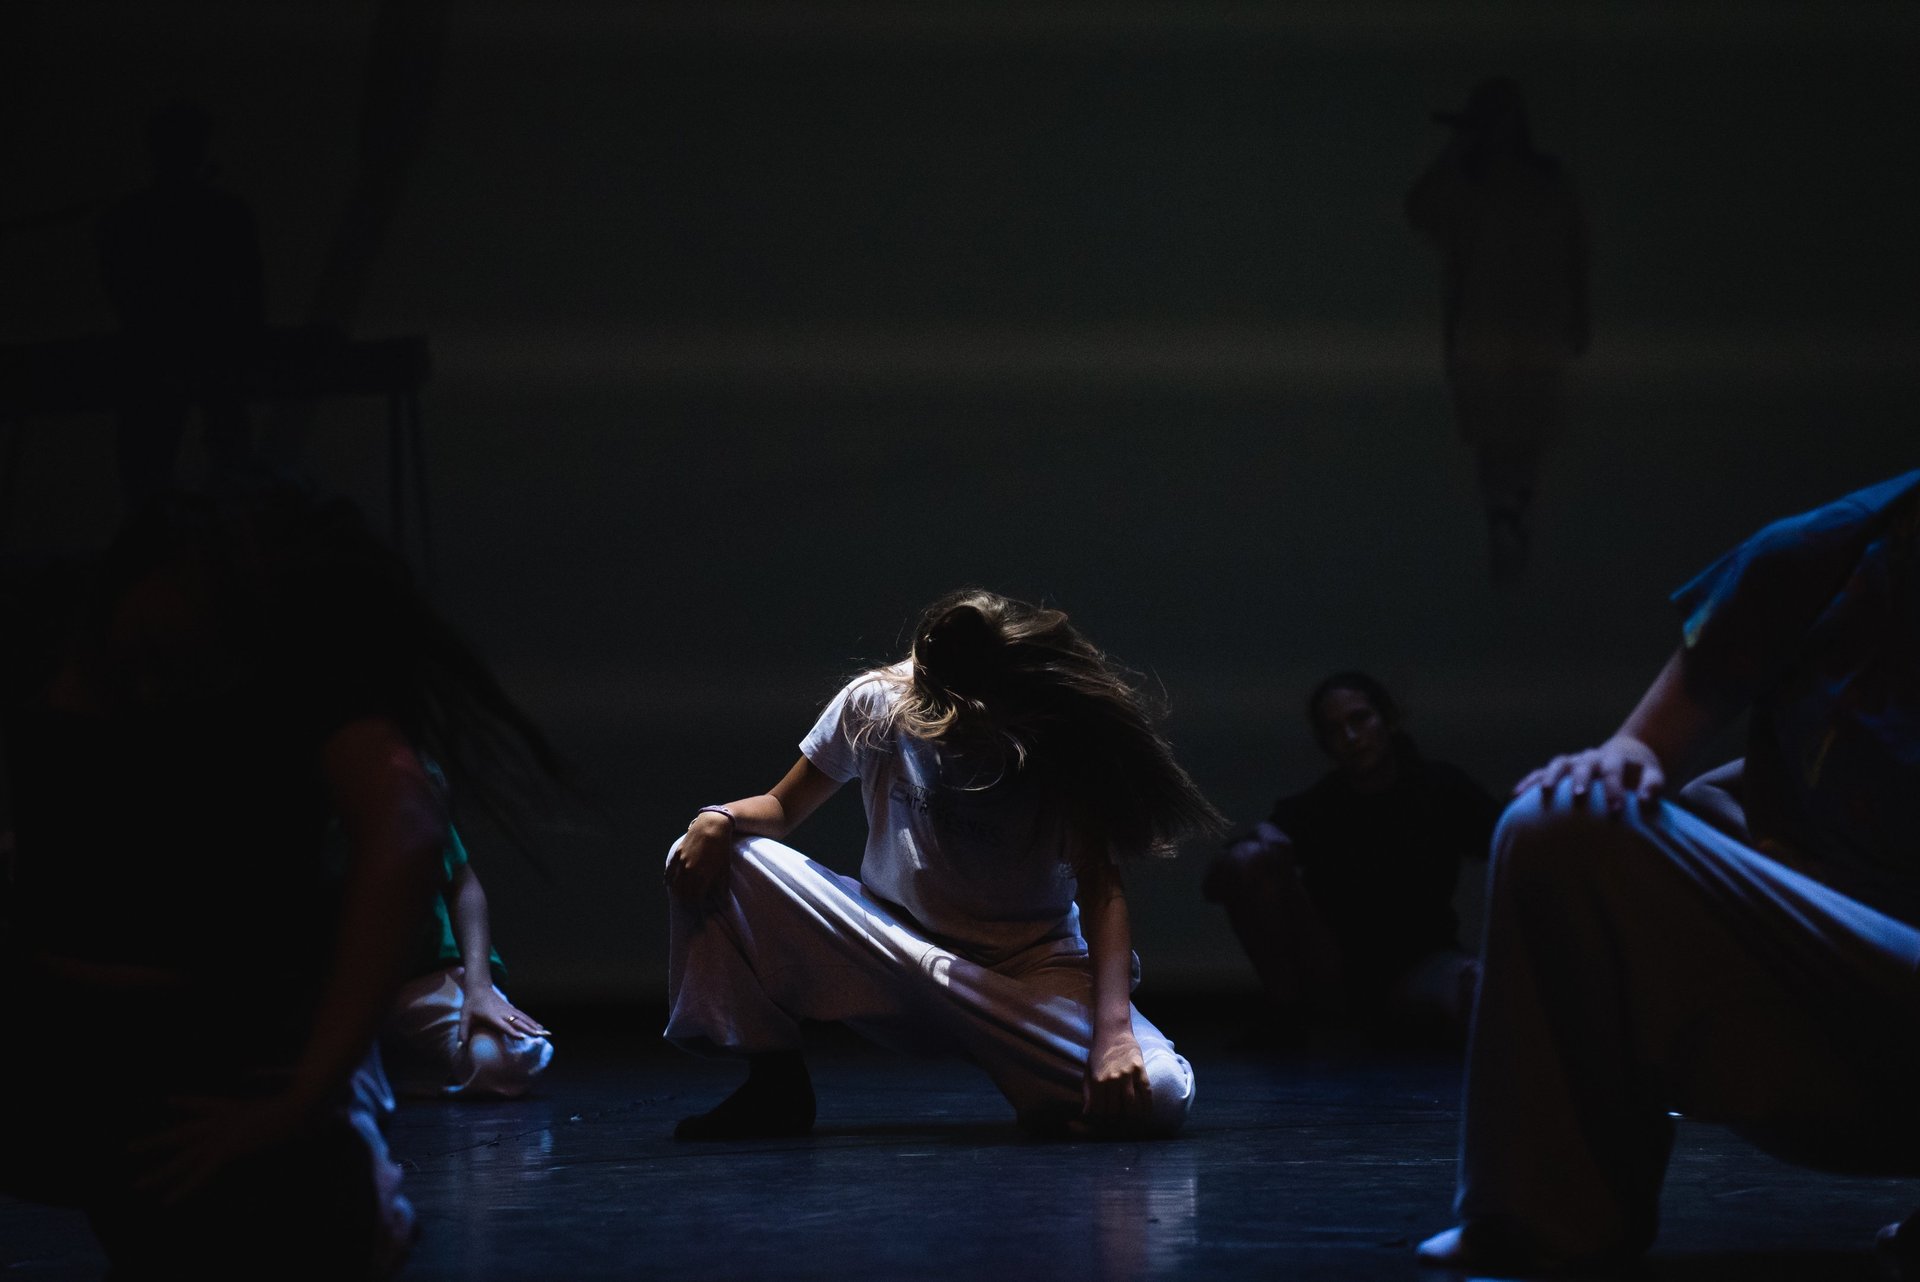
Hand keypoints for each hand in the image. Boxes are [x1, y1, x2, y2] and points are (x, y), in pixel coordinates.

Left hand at [131, 1093, 305, 1204]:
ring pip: (184, 1157)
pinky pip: (200, 1173)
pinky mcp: (227, 1150)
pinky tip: (168, 1201)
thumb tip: (291, 1103)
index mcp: (233, 1107)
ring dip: (160, 1173)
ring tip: (138, 1184)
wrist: (297, 1105)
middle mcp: (221, 1120)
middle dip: (155, 1142)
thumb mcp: (283, 1103)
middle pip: (182, 1132)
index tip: (170, 1101)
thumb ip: (278, 1101)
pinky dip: (184, 1188)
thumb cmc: (298, 1102)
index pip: (203, 1104)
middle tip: (129, 1149)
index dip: (186, 1103)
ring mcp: (221, 1135)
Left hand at [459, 970, 549, 1042]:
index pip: (504, 1025)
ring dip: (534, 1025)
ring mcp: (509, 1010)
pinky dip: (532, 1021)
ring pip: (524, 1018)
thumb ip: (463, 1032)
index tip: (523, 1037)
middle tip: (540, 1036)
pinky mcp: (511, 1008)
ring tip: (544, 1033)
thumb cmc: (471, 1004)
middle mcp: (503, 1013)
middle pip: (519, 1022)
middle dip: (530, 1029)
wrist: (479, 987)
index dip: (513, 1031)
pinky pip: (524, 1015)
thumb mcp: (465, 1018)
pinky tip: (539, 1026)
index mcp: (493, 1016)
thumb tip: (460, 1048)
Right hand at [663, 812, 734, 904]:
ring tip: (681, 898)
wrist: (712, 826)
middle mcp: (689, 870)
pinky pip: (669, 871)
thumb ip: (722, 887)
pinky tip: (669, 885)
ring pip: (675, 884)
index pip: (695, 898)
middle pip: (683, 893)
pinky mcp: (677, 854)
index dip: (696, 905)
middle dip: (686, 902)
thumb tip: (724, 904)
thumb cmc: (721, 848)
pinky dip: (669, 880)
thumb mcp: (724, 868)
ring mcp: (681, 862)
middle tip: (690, 905)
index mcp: (702, 876)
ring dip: (677, 893)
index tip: (699, 908)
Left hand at [1083, 1028, 1151, 1121]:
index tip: (1105, 1117)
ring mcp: (1128, 1075)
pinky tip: (1146, 1112)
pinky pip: (1146, 1093)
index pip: (1100, 1110)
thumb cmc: (1098, 1054)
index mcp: (1097, 1080)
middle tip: (1118, 1119)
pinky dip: (1147, 1106)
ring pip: (1131, 1105)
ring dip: (1131, 1115)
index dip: (1102, 1117)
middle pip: (1115, 1110)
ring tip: (1131, 1118)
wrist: (1113, 1033)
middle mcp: (1112, 1079)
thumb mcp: (1088, 1073)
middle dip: (1116, 1118)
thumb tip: (1086, 1114)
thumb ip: (1088, 1094)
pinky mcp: (1141, 1070)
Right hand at [1514, 734, 1665, 811]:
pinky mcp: (1559, 769)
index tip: (1615, 811)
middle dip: (1581, 781)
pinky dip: (1528, 782)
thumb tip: (1644, 802)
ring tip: (1546, 793)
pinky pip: (1540, 773)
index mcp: (1613, 758)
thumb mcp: (1653, 775)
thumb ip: (1653, 787)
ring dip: (1552, 778)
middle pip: (1584, 766)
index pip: (1613, 771)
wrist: (1623, 757)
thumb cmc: (1638, 774)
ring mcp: (1572, 762)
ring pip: (1558, 765)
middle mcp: (1590, 757)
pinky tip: (1516, 795)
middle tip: (1580, 797)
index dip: (1613, 789)